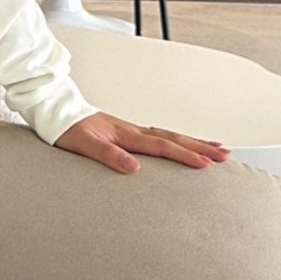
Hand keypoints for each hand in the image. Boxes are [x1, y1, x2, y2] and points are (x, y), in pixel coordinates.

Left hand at [53, 111, 231, 173]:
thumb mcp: (84, 145)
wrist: (55, 111)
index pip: (161, 146)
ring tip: (215, 148)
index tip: (205, 164)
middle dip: (200, 147)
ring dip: (192, 142)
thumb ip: (108, 155)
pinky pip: (158, 136)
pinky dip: (175, 140)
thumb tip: (133, 167)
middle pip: (173, 138)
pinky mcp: (126, 132)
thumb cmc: (67, 129)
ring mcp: (130, 130)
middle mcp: (132, 130)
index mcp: (125, 134)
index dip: (184, 155)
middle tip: (225, 155)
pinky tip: (181, 144)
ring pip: (169, 135)